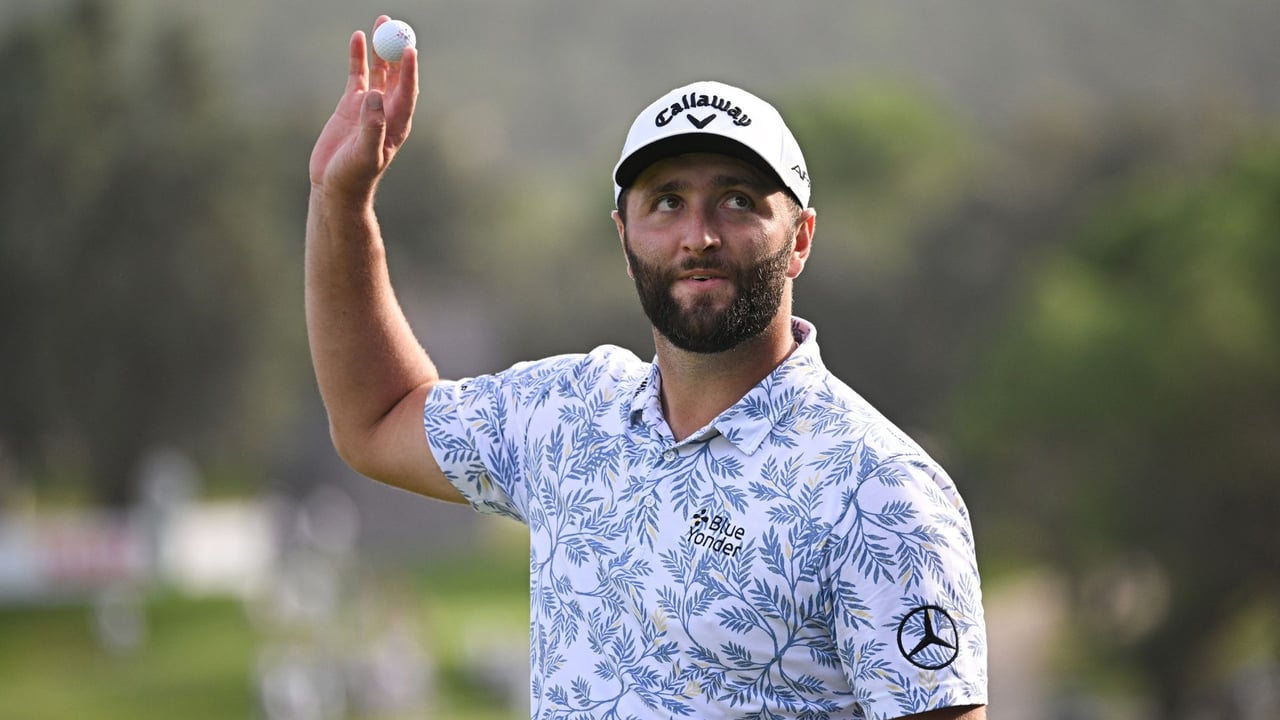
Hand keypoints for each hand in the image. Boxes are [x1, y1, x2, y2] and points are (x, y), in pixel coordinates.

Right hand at [309, 16, 418, 199]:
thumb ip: (372, 126)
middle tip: (395, 26)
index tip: (409, 48)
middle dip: (397, 50)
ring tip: (381, 22)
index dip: (410, 70)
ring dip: (380, 48)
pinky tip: (357, 38)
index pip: (408, 90)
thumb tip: (375, 96)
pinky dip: (358, 57)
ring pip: (379, 70)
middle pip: (397, 74)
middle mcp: (387, 109)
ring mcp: (369, 105)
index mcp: (398, 122)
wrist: (335, 184)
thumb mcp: (365, 154)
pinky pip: (358, 75)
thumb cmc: (355, 175)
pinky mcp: (351, 104)